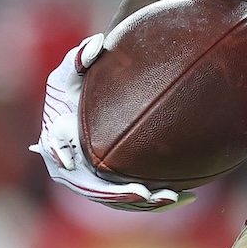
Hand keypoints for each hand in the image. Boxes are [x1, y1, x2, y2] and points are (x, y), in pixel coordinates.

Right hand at [32, 35, 191, 212]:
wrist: (89, 100)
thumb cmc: (76, 84)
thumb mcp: (70, 70)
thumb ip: (78, 57)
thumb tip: (96, 44)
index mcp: (57, 147)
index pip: (63, 161)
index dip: (78, 171)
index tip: (86, 168)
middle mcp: (73, 171)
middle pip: (96, 190)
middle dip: (121, 195)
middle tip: (147, 193)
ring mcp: (94, 182)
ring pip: (119, 201)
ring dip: (145, 203)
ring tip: (173, 197)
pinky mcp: (114, 186)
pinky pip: (135, 199)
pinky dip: (158, 200)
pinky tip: (189, 196)